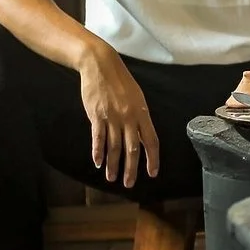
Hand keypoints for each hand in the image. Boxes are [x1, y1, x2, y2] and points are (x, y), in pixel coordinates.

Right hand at [76, 45, 159, 186]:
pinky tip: (97, 162)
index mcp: (142, 113)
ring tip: (112, 178)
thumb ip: (139, 117)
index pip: (151, 140)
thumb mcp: (136, 97)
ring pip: (114, 147)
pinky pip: (98, 138)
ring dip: (113, 165)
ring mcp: (112, 117)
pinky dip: (98, 152)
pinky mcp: (97, 115)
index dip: (152, 158)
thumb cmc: (120, 81)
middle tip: (129, 184)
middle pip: (133, 148)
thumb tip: (141, 136)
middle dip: (131, 169)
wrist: (101, 65)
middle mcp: (129, 117)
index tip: (152, 173)